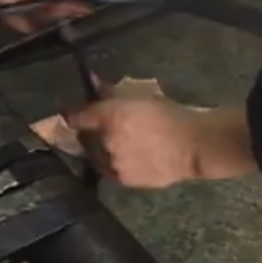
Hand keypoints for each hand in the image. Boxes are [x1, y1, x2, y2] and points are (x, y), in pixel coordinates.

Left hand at [32, 77, 256, 187]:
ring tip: (125, 144)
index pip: (76, 117)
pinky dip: (118, 162)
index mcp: (108, 118)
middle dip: (92, 132)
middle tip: (106, 127)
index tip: (66, 110)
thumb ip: (111, 92)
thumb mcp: (139, 96)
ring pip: (99, 156)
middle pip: (86, 138)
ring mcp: (113, 165)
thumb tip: (93, 82)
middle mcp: (105, 143)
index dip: (69, 112)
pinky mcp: (124, 181)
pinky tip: (134, 156)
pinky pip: (113, 169)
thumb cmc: (170, 114)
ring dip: (105, 149)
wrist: (195, 145)